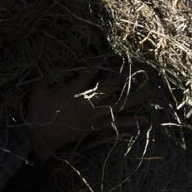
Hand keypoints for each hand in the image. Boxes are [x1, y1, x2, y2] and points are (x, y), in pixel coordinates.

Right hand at [27, 66, 145, 157]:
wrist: (42, 140)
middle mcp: (88, 102)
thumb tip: (60, 61)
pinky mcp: (96, 126)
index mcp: (73, 91)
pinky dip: (131, 123)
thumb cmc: (38, 113)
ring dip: (137, 98)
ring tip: (153, 94)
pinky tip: (145, 121)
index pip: (90, 70)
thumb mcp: (38, 90)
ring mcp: (94, 115)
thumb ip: (48, 74)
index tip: (110, 52)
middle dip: (125, 75)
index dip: (100, 59)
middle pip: (111, 86)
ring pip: (119, 105)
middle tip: (141, 66)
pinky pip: (116, 124)